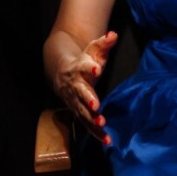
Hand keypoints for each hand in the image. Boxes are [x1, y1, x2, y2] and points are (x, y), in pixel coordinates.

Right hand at [53, 30, 117, 144]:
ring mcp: (75, 101)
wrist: (62, 73)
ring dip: (91, 119)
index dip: (90, 67)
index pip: (84, 67)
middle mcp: (75, 86)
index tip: (96, 68)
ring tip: (102, 125)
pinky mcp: (79, 112)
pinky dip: (95, 133)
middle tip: (96, 105)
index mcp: (79, 69)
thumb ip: (104, 43)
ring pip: (82, 111)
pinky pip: (86, 124)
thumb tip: (113, 34)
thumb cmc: (84, 60)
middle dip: (88, 99)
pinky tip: (107, 141)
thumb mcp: (93, 49)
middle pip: (81, 93)